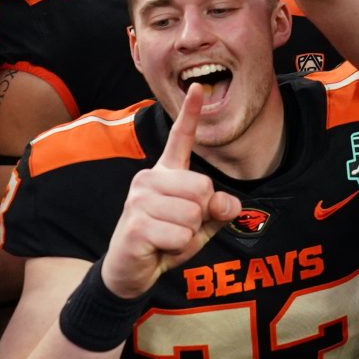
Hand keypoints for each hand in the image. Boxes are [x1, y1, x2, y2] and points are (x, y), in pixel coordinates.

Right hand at [100, 88, 242, 298]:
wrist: (130, 271)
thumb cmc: (165, 242)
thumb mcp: (199, 226)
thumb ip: (217, 210)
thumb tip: (228, 203)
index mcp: (165, 173)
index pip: (179, 138)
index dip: (190, 113)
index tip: (199, 86)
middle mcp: (148, 178)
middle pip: (203, 188)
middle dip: (201, 215)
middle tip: (179, 227)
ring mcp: (138, 200)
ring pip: (193, 214)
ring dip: (188, 234)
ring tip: (167, 238)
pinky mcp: (135, 224)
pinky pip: (181, 235)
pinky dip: (178, 248)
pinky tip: (158, 248)